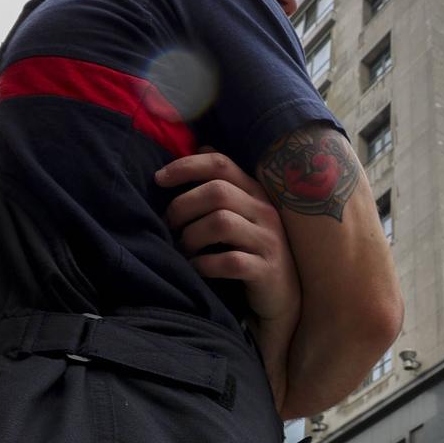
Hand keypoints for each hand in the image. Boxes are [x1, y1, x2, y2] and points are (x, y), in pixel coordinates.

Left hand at [157, 151, 299, 324]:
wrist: (284, 296)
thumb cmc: (253, 250)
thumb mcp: (243, 212)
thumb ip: (224, 183)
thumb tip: (201, 147)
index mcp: (255, 192)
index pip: (220, 164)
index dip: (186, 166)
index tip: (159, 179)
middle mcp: (265, 211)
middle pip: (217, 192)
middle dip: (182, 206)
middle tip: (168, 225)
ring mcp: (269, 241)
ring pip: (221, 223)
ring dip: (191, 236)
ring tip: (183, 248)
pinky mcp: (267, 271)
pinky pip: (229, 261)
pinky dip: (204, 265)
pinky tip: (196, 268)